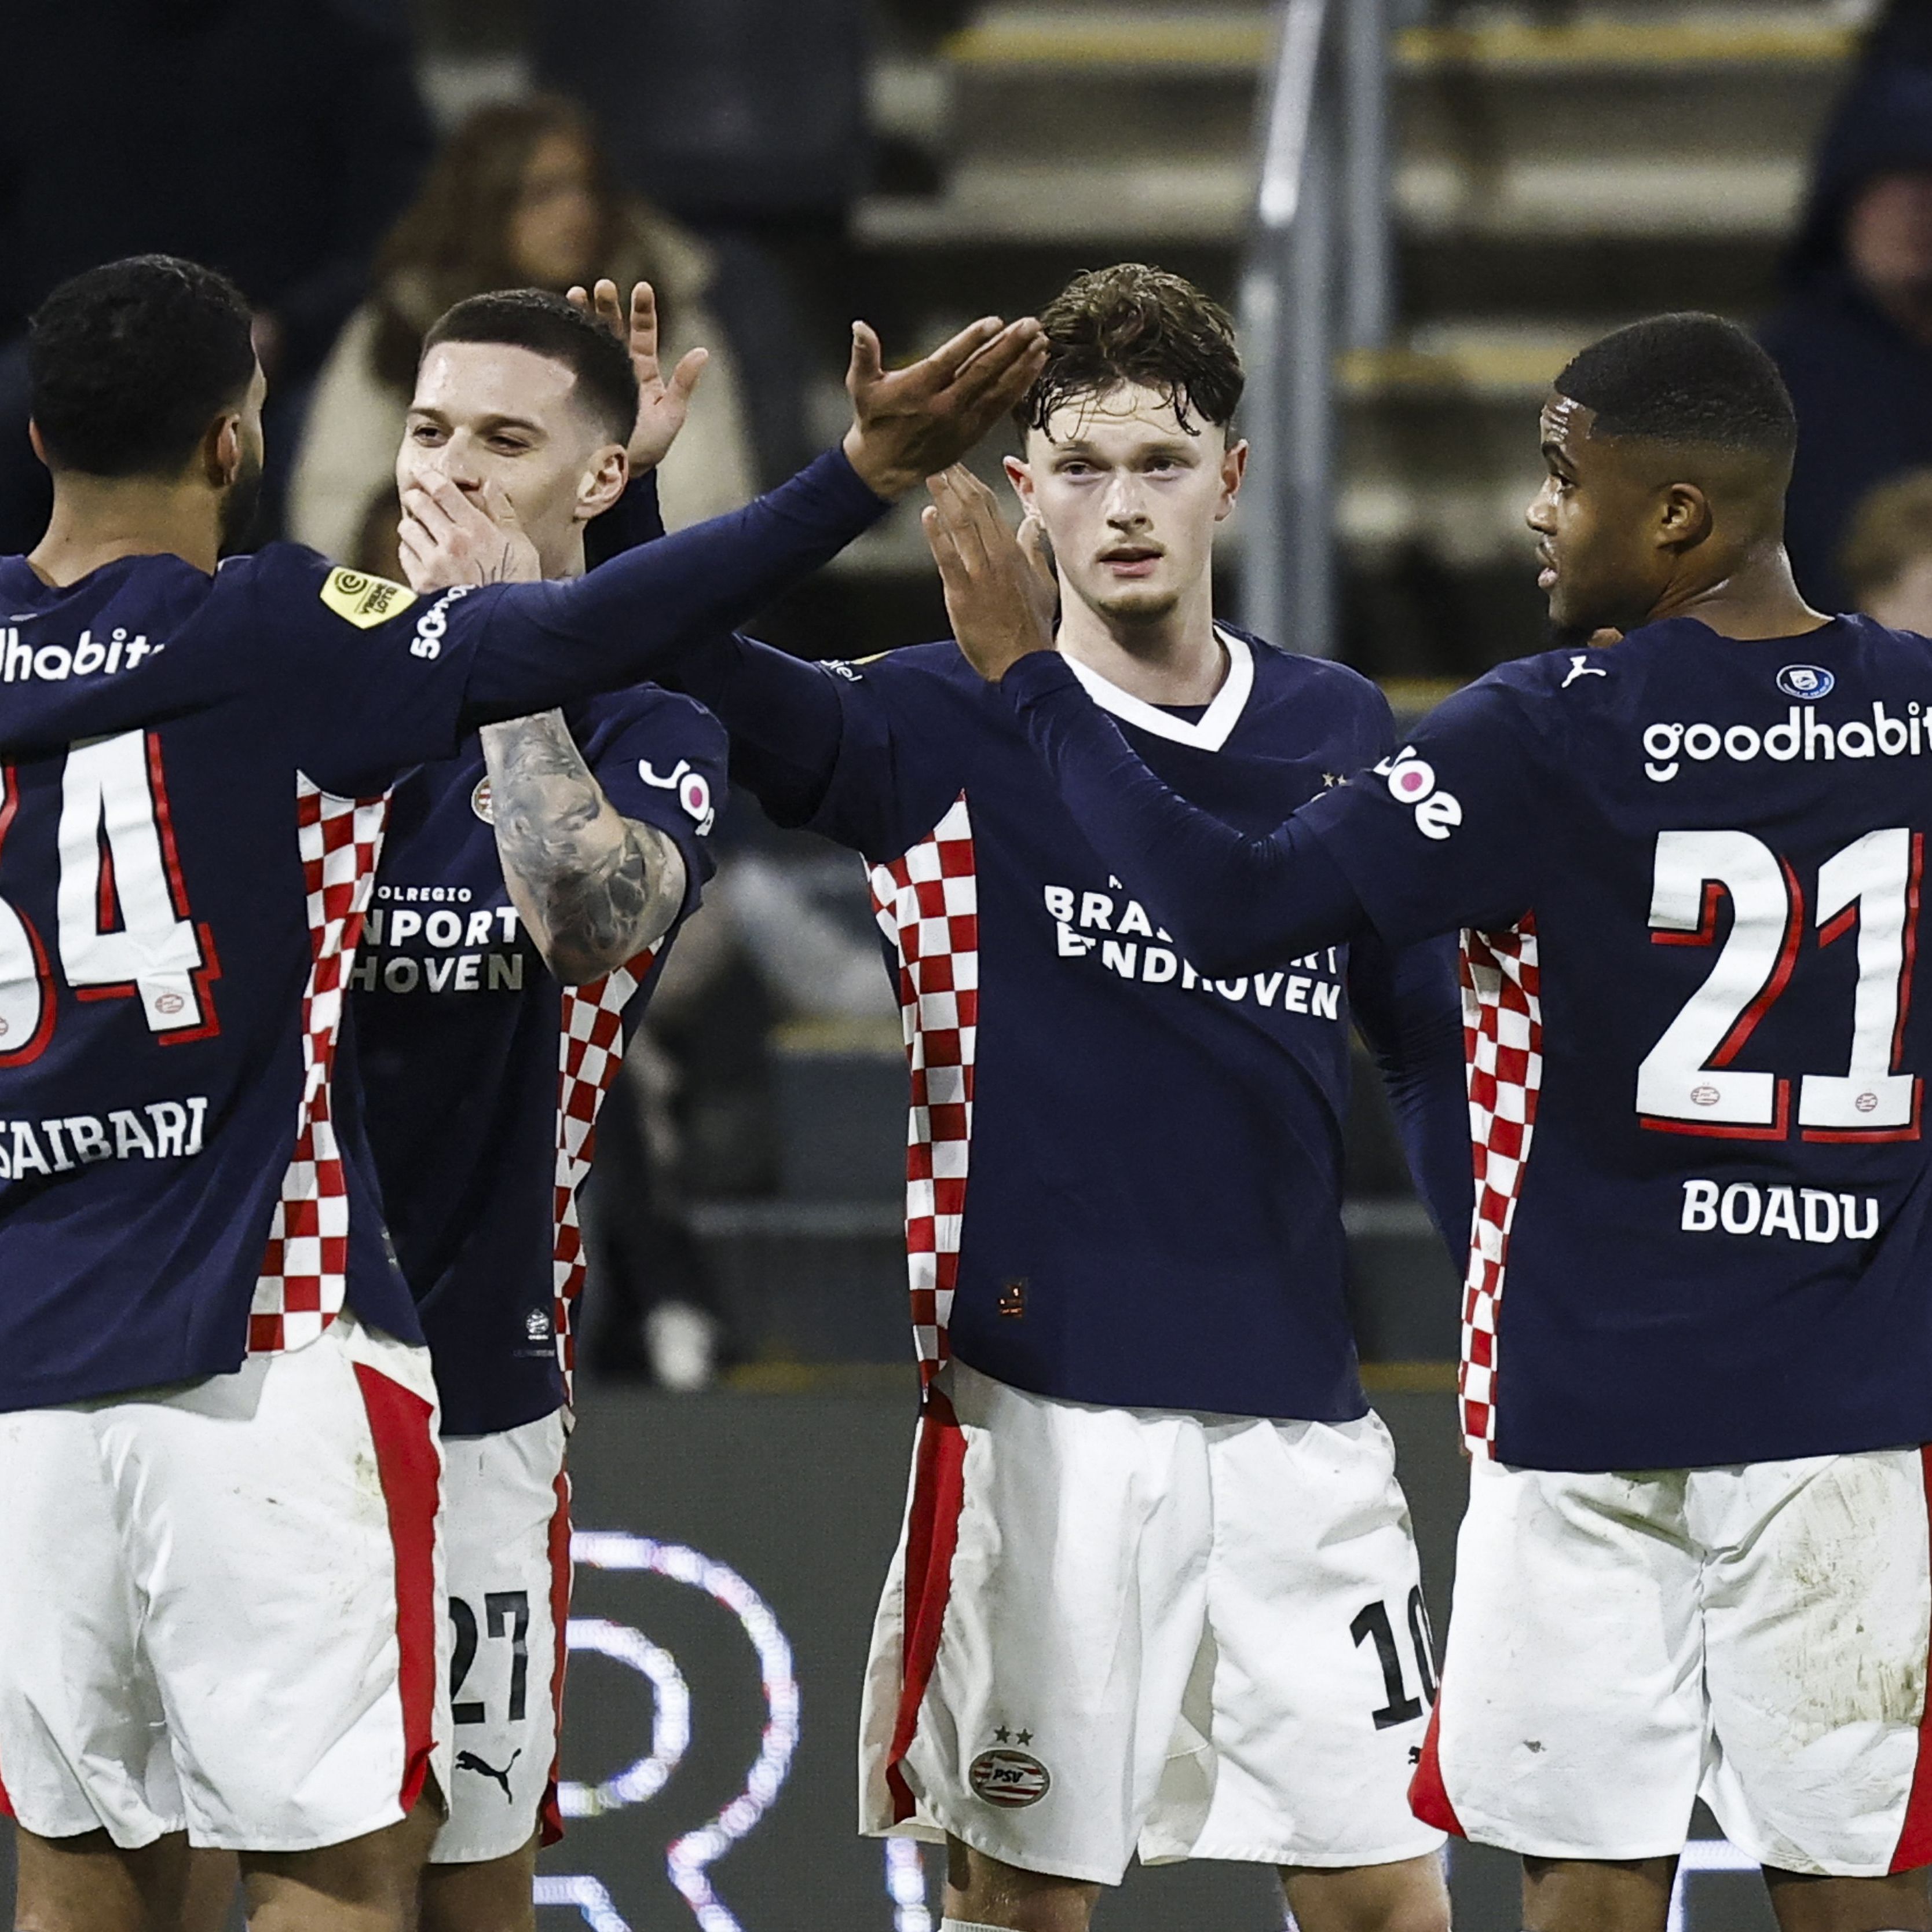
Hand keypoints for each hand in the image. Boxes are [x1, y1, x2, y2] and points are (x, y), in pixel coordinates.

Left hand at [398, 474, 540, 589]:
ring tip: (423, 531)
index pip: (443, 490)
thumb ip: (503, 513)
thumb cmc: (517, 587)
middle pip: (419, 504)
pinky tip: (423, 555)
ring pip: (407, 528)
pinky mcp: (423, 583)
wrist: (504, 627)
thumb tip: (489, 485)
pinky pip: (405, 554)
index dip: (429, 477)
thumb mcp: (521, 547)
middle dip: (416, 497)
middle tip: (418, 498)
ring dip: (413, 525)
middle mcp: (453, 543)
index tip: (423, 473)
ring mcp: (435, 564)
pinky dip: (410, 550)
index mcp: (478, 530)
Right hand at [568, 277, 707, 473]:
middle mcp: (618, 367)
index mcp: (643, 371)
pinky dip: (564, 339)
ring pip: (590, 337)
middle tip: (603, 286)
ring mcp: (595, 375)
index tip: (642, 286)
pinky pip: (570, 358)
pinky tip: (558, 323)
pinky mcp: (575, 387)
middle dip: (608, 305)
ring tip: (576, 292)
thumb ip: (683, 384)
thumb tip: (703, 352)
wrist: (617, 473)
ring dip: (584, 314)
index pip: (643, 333)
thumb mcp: (671, 416)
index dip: (643, 311)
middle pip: (614, 328)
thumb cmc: (648, 448)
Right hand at [842, 314, 1047, 499]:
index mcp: (917, 390)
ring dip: (1021, 365)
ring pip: (997, 390)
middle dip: (1009, 347)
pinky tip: (1034, 369)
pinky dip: (1019, 387)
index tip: (994, 323)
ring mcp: (961, 422)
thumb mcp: (860, 386)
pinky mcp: (972, 433)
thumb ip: (864, 355)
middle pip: (982, 373)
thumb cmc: (874, 421)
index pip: (950, 361)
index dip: (973, 341)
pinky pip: (1000, 408)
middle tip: (1029, 325)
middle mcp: (943, 407)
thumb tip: (859, 327)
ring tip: (1040, 343)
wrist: (882, 468)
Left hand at [921, 466, 1057, 680]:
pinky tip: (928, 514)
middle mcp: (998, 557)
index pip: (990, 507)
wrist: (1026, 663)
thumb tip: (1031, 523)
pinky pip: (949, 558)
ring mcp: (981, 574)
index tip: (956, 464)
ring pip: (962, 525)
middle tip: (938, 457)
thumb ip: (1033, 550)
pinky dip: (938, 535)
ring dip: (945, 496)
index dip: (971, 482)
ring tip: (931, 472)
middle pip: (975, 508)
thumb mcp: (1042, 583)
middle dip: (956, 480)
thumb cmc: (1032, 627)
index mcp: (1013, 552)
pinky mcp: (964, 594)